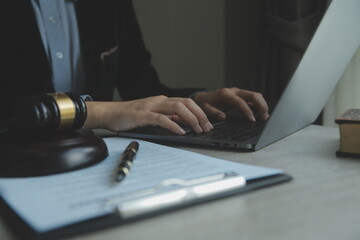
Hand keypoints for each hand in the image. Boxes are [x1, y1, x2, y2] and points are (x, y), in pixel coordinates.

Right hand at [84, 96, 212, 134]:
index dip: (200, 112)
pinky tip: (181, 132)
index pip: (187, 103)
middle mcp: (159, 101)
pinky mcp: (142, 115)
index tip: (208, 124)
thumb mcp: (154, 116)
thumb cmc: (131, 116)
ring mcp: (151, 106)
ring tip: (198, 129)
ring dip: (191, 119)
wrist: (111, 113)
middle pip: (186, 103)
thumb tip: (185, 124)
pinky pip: (161, 118)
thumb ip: (168, 118)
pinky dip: (173, 125)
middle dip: (200, 115)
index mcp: (163, 101)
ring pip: (177, 108)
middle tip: (207, 128)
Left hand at [192, 87, 268, 121]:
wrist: (204, 98)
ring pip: (254, 95)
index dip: (247, 111)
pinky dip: (258, 105)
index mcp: (225, 94)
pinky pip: (252, 99)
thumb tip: (223, 116)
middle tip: (264, 117)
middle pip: (252, 95)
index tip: (252, 120)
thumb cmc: (205, 104)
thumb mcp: (206, 109)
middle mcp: (233, 91)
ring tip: (265, 116)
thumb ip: (214, 113)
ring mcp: (238, 92)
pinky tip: (262, 113)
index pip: (240, 102)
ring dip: (262, 105)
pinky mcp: (240, 96)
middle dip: (260, 105)